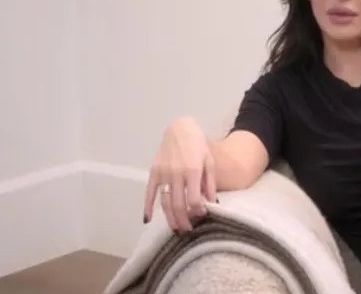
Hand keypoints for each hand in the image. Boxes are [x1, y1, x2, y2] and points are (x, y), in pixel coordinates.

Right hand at [143, 117, 216, 231]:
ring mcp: (163, 173)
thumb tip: (213, 203)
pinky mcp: (153, 171)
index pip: (194, 199)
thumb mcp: (209, 162)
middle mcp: (176, 174)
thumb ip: (210, 183)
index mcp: (192, 171)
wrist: (181, 128)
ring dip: (169, 218)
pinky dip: (147, 206)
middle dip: (183, 221)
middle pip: (178, 204)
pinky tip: (147, 218)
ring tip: (175, 229)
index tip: (201, 217)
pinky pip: (149, 192)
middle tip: (188, 230)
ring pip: (164, 202)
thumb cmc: (198, 145)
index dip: (198, 212)